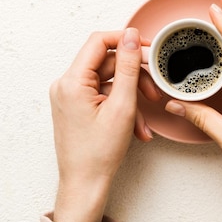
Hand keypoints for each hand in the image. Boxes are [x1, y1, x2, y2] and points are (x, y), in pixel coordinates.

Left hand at [50, 29, 160, 221]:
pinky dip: (123, 107)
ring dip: (132, 97)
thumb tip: (131, 38)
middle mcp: (67, 85)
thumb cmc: (99, 153)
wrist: (85, 183)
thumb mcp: (122, 106)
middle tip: (154, 92)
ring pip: (110, 82)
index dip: (126, 40)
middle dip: (135, 78)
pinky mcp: (77, 106)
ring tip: (145, 120)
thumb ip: (128, 68)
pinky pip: (105, 96)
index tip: (148, 47)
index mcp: (72, 81)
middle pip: (108, 64)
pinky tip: (137, 127)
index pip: (99, 42)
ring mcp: (71, 96)